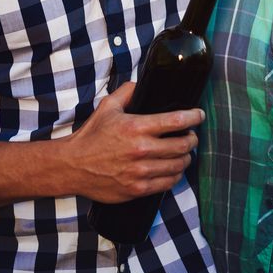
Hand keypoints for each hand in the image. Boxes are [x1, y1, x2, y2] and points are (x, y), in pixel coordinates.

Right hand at [63, 82, 201, 202]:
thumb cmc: (90, 136)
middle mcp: (141, 150)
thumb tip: (141, 83)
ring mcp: (141, 171)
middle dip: (192, 139)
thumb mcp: (106, 107)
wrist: (72, 166)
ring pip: (178, 165)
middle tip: (192, 136)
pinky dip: (176, 175)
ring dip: (186, 158)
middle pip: (182, 145)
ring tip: (184, 153)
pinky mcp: (138, 189)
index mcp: (136, 127)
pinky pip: (168, 183)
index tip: (199, 115)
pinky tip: (174, 169)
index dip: (194, 117)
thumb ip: (127, 92)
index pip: (176, 121)